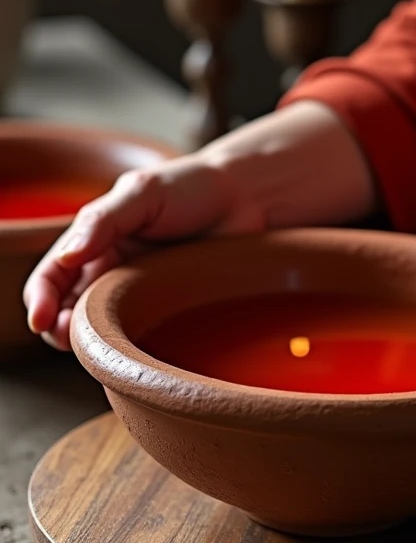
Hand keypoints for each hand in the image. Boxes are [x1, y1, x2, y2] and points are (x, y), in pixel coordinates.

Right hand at [24, 102, 377, 351]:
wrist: (247, 199)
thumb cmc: (192, 187)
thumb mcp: (142, 193)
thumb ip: (102, 221)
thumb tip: (67, 256)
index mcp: (96, 240)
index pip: (52, 275)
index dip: (41, 299)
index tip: (42, 320)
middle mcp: (112, 270)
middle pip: (69, 309)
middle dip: (60, 328)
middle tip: (67, 339)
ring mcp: (141, 294)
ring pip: (103, 329)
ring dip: (92, 344)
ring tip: (95, 348)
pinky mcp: (170, 311)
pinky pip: (143, 337)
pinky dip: (130, 350)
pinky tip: (133, 354)